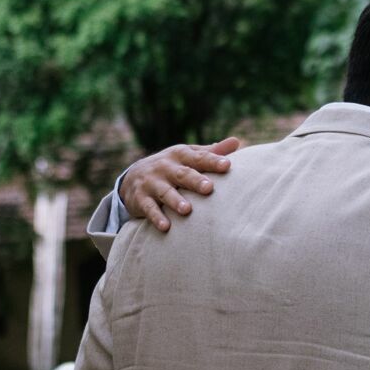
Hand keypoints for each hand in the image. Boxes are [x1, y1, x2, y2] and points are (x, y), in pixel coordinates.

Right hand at [118, 138, 240, 232]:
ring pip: (165, 192)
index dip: (212, 161)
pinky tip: (165, 227)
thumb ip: (211, 152)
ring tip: (187, 210)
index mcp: (181, 155)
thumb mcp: (188, 156)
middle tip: (209, 188)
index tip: (227, 165)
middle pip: (182, 174)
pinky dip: (156, 217)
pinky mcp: (141, 198)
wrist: (133, 177)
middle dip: (195, 180)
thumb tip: (237, 142)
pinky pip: (149, 208)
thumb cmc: (172, 166)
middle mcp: (166, 167)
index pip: (199, 158)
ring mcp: (152, 183)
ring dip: (175, 201)